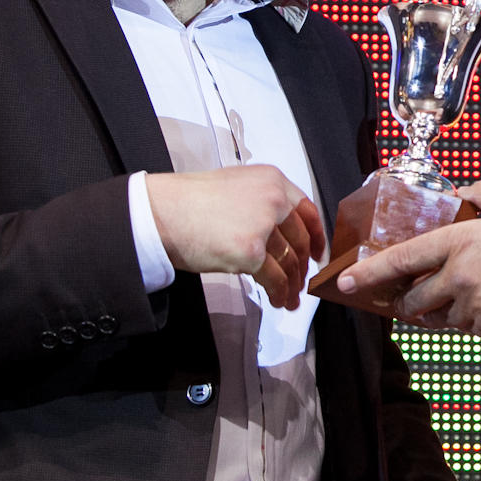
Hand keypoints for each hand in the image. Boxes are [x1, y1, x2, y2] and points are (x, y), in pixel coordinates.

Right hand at [144, 165, 323, 308]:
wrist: (163, 212)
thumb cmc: (189, 202)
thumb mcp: (235, 186)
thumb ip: (262, 203)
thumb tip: (279, 231)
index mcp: (271, 180)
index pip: (307, 209)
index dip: (316, 234)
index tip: (317, 251)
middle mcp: (272, 200)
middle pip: (301, 238)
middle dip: (303, 265)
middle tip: (301, 280)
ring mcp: (263, 226)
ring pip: (290, 261)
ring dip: (292, 284)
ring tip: (290, 297)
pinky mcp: (251, 252)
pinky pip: (274, 278)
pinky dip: (280, 292)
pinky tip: (278, 300)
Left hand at [336, 180, 480, 338]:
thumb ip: (478, 193)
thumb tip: (462, 194)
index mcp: (460, 244)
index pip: (402, 260)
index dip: (370, 273)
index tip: (347, 283)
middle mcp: (462, 281)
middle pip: (415, 301)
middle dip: (407, 300)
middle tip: (408, 294)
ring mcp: (479, 309)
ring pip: (442, 319)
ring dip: (440, 310)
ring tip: (455, 295)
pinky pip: (471, 328)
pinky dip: (469, 318)